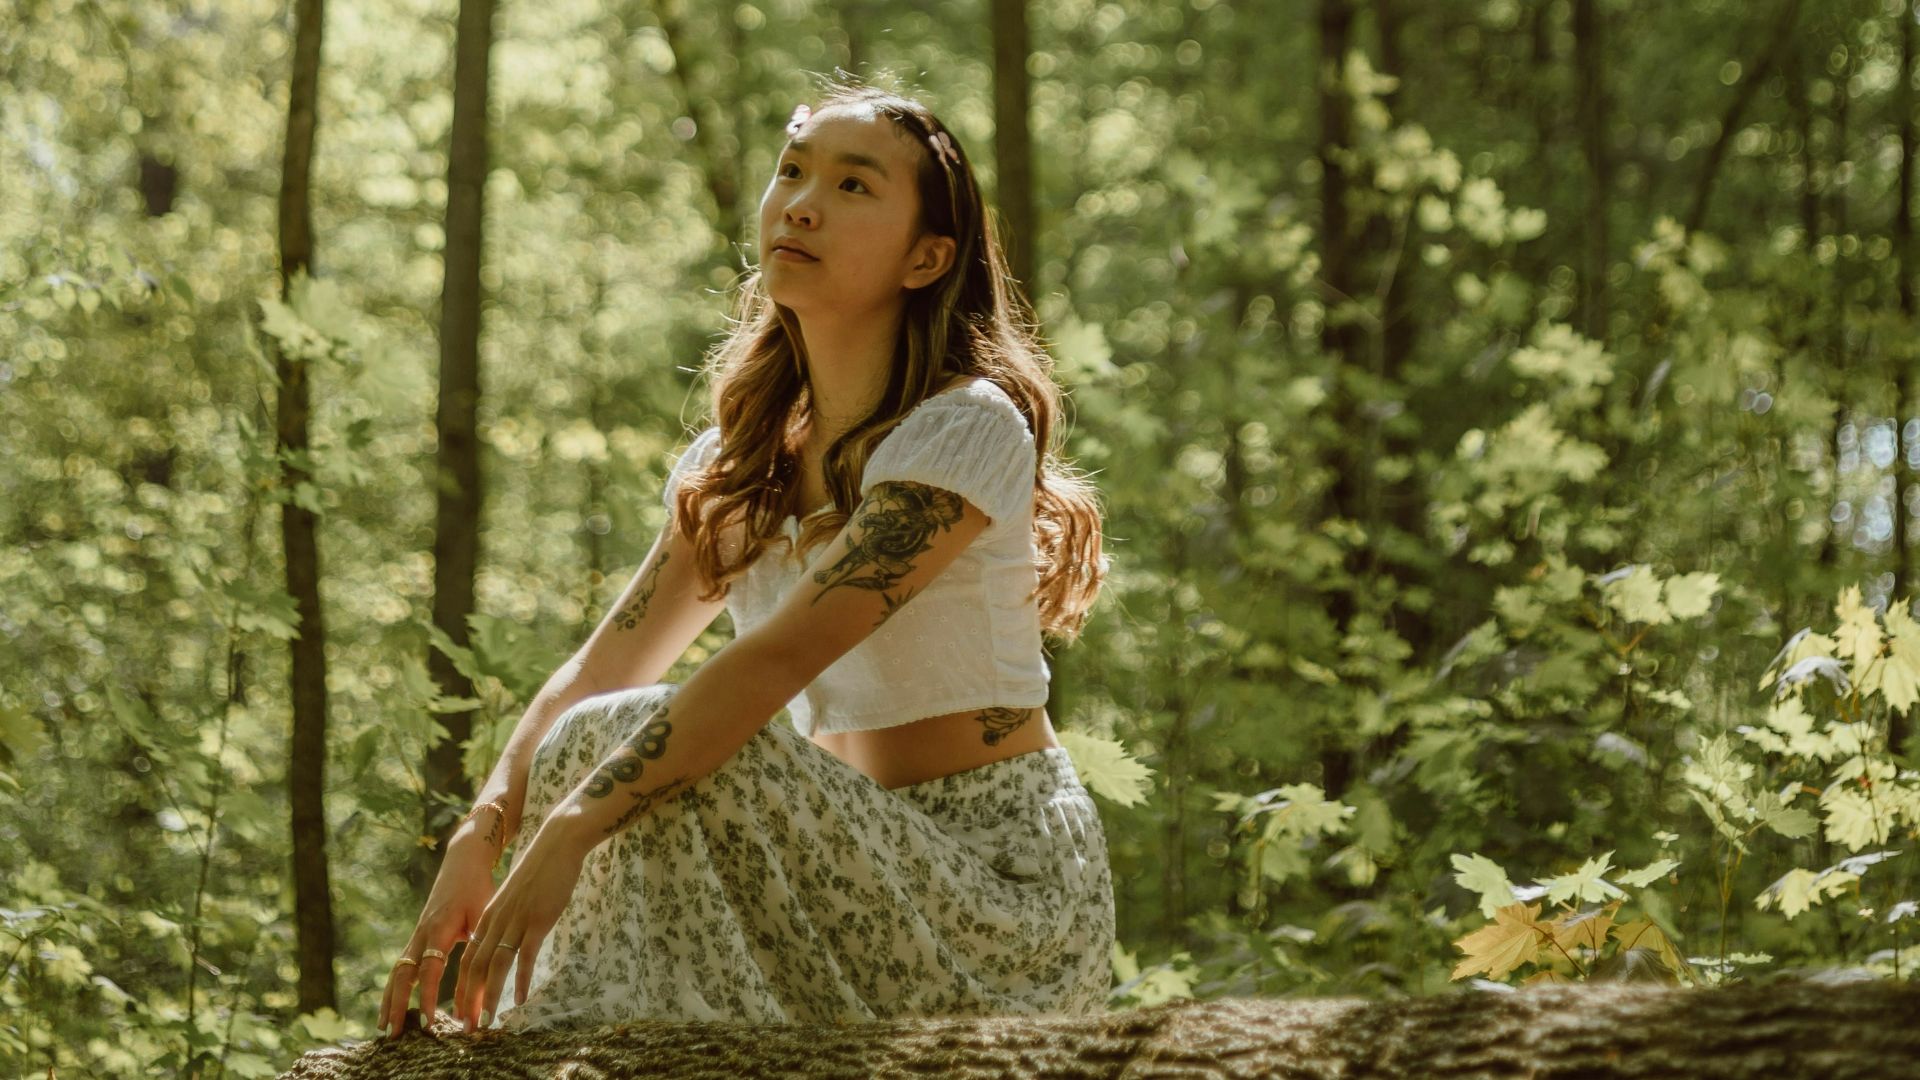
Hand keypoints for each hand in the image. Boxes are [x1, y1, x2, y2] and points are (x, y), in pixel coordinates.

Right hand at [376, 832, 496, 1038]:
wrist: (464, 861)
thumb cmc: (479, 887)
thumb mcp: (484, 913)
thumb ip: (482, 944)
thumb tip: (489, 980)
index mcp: (439, 929)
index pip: (430, 969)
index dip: (429, 996)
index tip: (430, 1021)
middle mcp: (422, 934)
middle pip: (402, 975)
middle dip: (396, 1006)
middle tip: (394, 1035)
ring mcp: (416, 935)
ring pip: (396, 973)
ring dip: (389, 1001)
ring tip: (385, 1028)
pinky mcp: (417, 937)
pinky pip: (401, 966)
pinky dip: (394, 988)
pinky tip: (391, 1007)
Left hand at [452, 819, 591, 1031]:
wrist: (556, 845)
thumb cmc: (539, 872)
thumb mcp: (515, 899)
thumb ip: (506, 921)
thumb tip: (505, 944)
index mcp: (488, 917)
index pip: (468, 959)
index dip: (463, 988)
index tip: (462, 1013)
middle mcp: (496, 922)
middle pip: (476, 967)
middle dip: (469, 1000)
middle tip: (468, 1028)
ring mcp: (515, 921)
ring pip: (496, 965)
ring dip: (489, 997)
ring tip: (486, 1022)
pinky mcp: (537, 920)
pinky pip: (525, 956)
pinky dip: (520, 980)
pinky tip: (520, 1000)